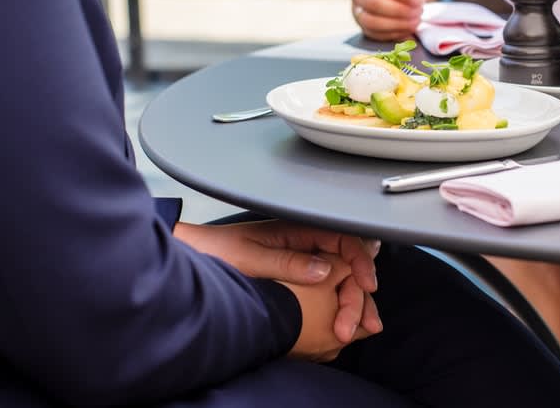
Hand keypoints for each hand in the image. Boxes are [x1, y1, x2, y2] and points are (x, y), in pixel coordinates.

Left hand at [174, 220, 381, 340]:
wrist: (193, 257)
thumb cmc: (216, 251)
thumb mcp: (250, 257)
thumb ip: (288, 261)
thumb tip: (325, 270)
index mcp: (298, 230)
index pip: (344, 239)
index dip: (360, 261)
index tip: (366, 285)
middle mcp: (305, 243)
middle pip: (346, 265)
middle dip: (358, 293)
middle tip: (355, 323)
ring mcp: (301, 260)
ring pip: (340, 279)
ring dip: (352, 302)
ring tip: (354, 329)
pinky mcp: (295, 277)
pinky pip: (327, 288)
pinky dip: (338, 304)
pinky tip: (342, 319)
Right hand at [350, 0, 433, 40]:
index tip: (420, 0)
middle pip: (374, 3)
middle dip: (400, 10)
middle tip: (419, 12)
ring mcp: (357, 11)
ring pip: (372, 22)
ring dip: (397, 24)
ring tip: (415, 22)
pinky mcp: (363, 28)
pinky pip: (376, 34)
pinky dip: (395, 34)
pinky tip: (409, 30)